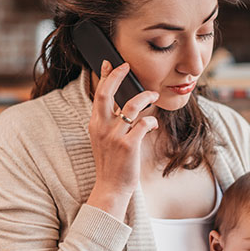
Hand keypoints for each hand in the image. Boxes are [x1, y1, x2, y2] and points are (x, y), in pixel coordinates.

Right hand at [86, 60, 158, 219]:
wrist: (111, 187)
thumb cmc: (111, 163)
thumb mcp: (103, 140)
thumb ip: (109, 122)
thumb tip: (121, 106)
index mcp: (95, 124)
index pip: (98, 95)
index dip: (104, 77)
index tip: (110, 63)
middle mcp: (102, 127)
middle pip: (107, 93)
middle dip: (117, 76)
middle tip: (127, 66)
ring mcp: (115, 136)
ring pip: (132, 105)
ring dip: (145, 97)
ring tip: (154, 95)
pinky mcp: (129, 145)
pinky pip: (144, 123)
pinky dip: (151, 120)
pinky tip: (153, 123)